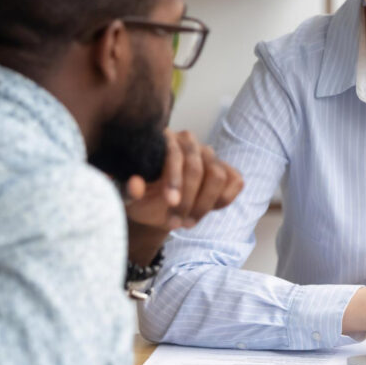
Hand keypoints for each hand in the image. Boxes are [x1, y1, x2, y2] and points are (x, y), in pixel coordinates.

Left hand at [124, 129, 242, 264]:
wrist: (159, 207)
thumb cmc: (144, 198)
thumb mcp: (130, 199)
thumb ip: (130, 192)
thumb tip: (135, 185)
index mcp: (164, 141)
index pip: (175, 154)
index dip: (175, 179)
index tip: (171, 202)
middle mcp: (189, 143)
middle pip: (198, 167)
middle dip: (188, 199)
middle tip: (175, 224)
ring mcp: (210, 156)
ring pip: (218, 175)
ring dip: (204, 204)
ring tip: (188, 222)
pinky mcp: (226, 170)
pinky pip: (235, 181)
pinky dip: (224, 199)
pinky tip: (206, 210)